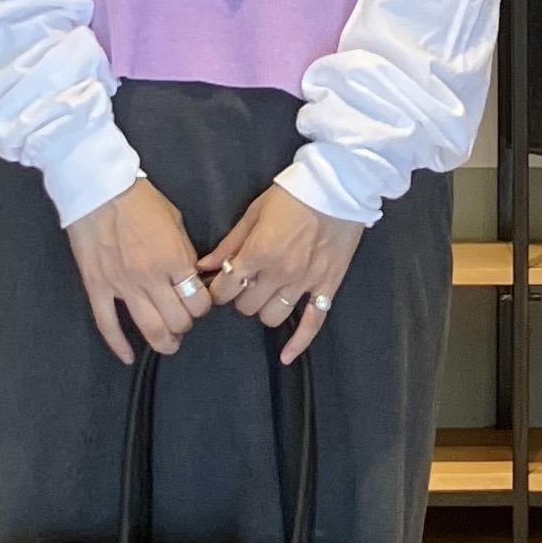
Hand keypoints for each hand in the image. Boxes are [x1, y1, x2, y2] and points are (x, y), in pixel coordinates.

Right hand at [67, 180, 212, 364]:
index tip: (198, 303)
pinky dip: (119, 345)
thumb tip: (190, 276)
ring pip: (149, 329)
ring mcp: (122, 286)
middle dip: (185, 325)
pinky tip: (128, 357)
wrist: (96, 186)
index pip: (198, 302)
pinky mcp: (98, 287)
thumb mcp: (174, 220)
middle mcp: (150, 277)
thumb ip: (184, 252)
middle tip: (182, 320)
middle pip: (177, 321)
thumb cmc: (138, 198)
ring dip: (163, 342)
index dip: (202, 307)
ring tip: (168, 343)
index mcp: (173, 259)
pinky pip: (108, 325)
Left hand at [199, 186, 363, 364]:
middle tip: (245, 285)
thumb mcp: (254, 213)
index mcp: (258, 253)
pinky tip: (287, 355)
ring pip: (272, 317)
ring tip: (267, 296)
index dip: (218, 290)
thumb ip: (228, 244)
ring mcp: (304, 283)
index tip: (220, 286)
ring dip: (265, 310)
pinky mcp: (326, 286)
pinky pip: (312, 323)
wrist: (339, 187)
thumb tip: (202, 266)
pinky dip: (298, 342)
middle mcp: (279, 273)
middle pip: (247, 306)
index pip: (226, 289)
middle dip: (241, 297)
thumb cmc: (293, 194)